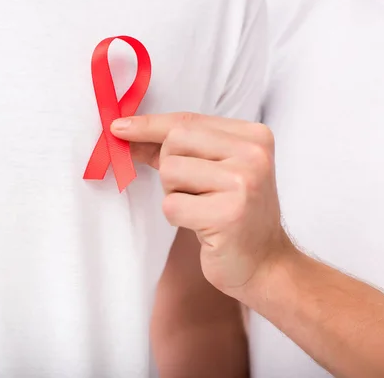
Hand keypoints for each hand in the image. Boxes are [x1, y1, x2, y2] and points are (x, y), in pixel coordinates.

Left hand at [111, 113, 292, 298]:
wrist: (265, 262)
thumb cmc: (232, 213)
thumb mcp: (211, 170)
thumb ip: (174, 149)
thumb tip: (126, 133)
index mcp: (253, 136)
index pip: (188, 120)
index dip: (149, 125)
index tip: (119, 127)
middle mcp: (253, 154)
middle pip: (175, 140)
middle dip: (169, 167)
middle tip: (194, 191)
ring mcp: (243, 183)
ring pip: (170, 171)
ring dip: (174, 194)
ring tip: (202, 208)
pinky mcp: (228, 214)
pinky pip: (172, 205)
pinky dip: (178, 217)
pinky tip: (203, 226)